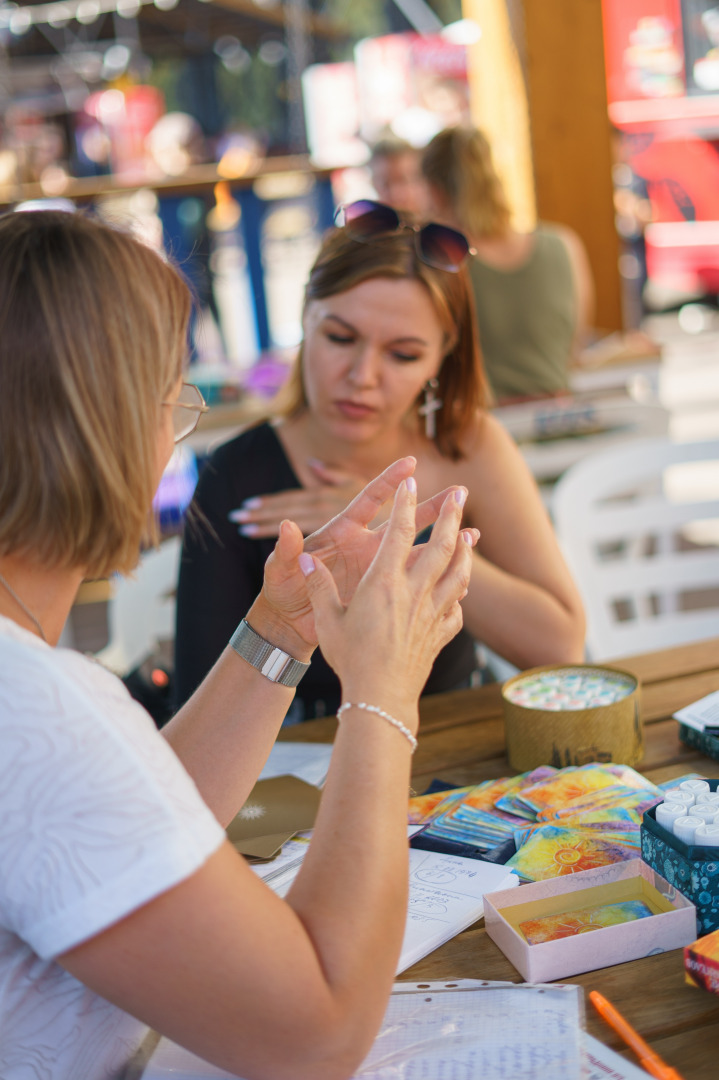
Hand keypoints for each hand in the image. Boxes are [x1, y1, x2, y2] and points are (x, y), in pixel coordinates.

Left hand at [252, 457, 470, 654]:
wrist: (288, 624)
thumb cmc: (281, 592)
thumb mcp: (281, 571)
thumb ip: (286, 550)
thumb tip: (286, 526)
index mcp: (342, 533)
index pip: (368, 500)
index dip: (388, 481)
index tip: (411, 464)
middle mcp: (365, 546)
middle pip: (404, 522)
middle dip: (432, 507)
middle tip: (459, 493)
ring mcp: (376, 569)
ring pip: (417, 552)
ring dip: (444, 543)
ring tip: (473, 534)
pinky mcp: (382, 592)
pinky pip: (414, 582)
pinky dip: (436, 579)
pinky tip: (460, 577)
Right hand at [299, 477, 476, 716]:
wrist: (380, 697)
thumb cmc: (349, 657)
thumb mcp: (326, 620)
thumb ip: (318, 586)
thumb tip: (303, 559)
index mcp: (383, 582)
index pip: (399, 532)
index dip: (406, 503)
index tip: (412, 480)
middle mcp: (413, 592)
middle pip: (441, 544)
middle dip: (452, 515)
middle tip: (461, 493)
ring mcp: (432, 612)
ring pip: (457, 572)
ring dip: (465, 550)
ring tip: (470, 535)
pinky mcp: (440, 633)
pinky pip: (456, 607)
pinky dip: (459, 594)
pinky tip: (458, 589)